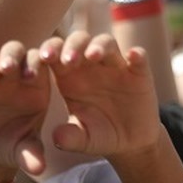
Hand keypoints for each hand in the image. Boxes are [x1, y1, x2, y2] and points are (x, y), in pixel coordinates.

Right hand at [0, 40, 50, 176]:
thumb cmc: (15, 142)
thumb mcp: (24, 148)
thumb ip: (32, 153)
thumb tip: (39, 169)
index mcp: (36, 82)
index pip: (40, 62)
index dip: (39, 63)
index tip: (34, 74)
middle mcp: (14, 74)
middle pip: (15, 51)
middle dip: (12, 56)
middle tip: (8, 67)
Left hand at [40, 32, 159, 158]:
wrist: (131, 141)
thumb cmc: (100, 134)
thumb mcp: (84, 140)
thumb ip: (70, 138)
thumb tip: (57, 138)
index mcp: (70, 76)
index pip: (57, 53)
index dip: (50, 50)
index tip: (43, 58)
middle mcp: (92, 65)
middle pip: (80, 41)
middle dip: (73, 45)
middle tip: (69, 59)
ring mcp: (116, 65)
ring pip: (107, 43)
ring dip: (100, 46)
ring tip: (93, 55)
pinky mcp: (139, 72)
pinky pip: (139, 57)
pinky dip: (137, 54)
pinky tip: (134, 56)